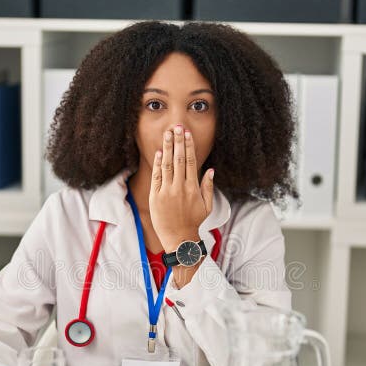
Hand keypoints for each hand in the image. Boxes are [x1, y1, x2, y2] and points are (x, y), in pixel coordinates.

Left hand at [149, 124, 214, 251]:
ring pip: (167, 165)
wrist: (178, 238)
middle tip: (176, 127)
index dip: (188, 146)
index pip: (190, 161)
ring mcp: (166, 191)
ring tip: (167, 134)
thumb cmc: (193, 221)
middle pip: (178, 159)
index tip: (187, 134)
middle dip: (177, 142)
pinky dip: (157, 164)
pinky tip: (159, 152)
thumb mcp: (206, 206)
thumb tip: (210, 170)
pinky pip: (156, 176)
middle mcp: (179, 187)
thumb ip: (208, 187)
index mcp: (193, 188)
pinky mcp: (155, 196)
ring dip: (167, 148)